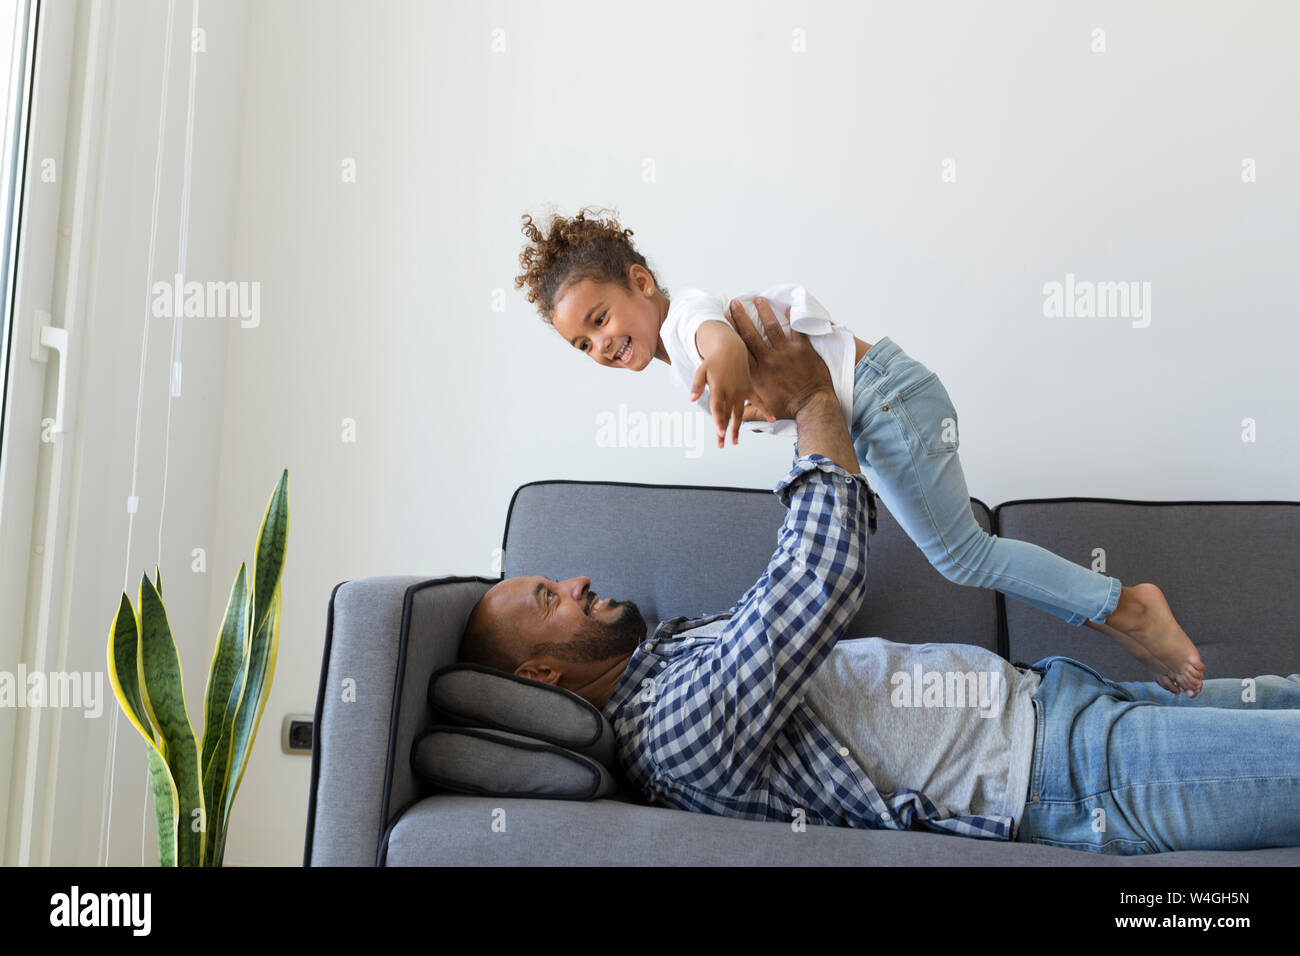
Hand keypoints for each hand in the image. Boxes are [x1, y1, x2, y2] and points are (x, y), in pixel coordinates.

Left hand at [689, 335, 774, 446]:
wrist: (730, 348)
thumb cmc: (713, 361)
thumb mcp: (701, 370)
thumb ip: (696, 385)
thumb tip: (691, 400)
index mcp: (718, 387)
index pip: (718, 407)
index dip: (719, 420)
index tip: (720, 432)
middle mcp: (731, 391)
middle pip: (727, 414)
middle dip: (724, 430)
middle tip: (721, 444)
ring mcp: (741, 391)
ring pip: (739, 413)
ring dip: (736, 428)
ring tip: (734, 442)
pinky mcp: (748, 388)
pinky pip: (758, 401)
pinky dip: (765, 409)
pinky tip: (772, 419)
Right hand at [724, 296, 834, 422]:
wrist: (813, 407)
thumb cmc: (790, 410)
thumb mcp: (765, 411)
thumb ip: (749, 412)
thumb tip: (736, 417)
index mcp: (757, 373)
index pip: (740, 350)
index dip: (731, 334)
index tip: (724, 321)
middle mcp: (768, 360)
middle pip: (751, 334)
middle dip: (741, 317)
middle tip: (735, 303)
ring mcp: (785, 353)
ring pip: (772, 327)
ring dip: (764, 311)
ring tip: (758, 299)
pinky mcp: (803, 350)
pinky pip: (797, 330)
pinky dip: (794, 318)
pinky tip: (789, 307)